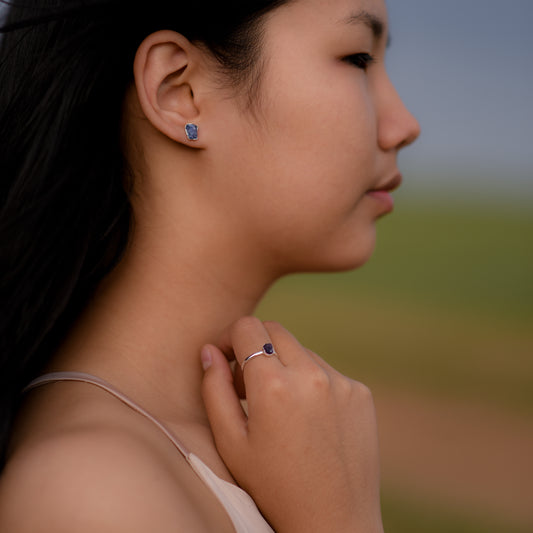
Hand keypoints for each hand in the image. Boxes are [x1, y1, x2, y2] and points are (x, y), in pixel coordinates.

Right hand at [201, 317, 382, 532]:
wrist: (334, 521)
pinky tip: (308, 418)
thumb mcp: (231, 443)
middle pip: (275, 331)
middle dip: (255, 346)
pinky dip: (311, 381)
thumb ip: (214, 389)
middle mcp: (310, 374)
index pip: (247, 328)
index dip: (229, 337)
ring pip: (301, 350)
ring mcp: (341, 382)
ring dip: (284, 365)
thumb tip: (209, 351)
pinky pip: (327, 370)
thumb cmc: (273, 487)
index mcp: (272, 385)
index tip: (225, 357)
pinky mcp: (360, 392)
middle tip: (247, 384)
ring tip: (279, 406)